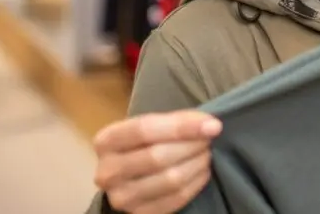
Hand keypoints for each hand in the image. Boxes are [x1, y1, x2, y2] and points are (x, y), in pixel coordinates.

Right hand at [93, 110, 221, 213]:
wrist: (128, 177)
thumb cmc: (143, 144)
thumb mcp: (151, 125)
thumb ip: (175, 121)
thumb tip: (210, 125)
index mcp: (106, 141)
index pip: (145, 129)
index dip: (182, 126)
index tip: (213, 125)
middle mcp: (107, 172)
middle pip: (158, 157)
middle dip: (192, 146)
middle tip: (208, 140)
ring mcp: (121, 198)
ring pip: (170, 180)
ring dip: (197, 164)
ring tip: (205, 154)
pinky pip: (176, 199)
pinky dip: (196, 183)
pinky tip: (202, 171)